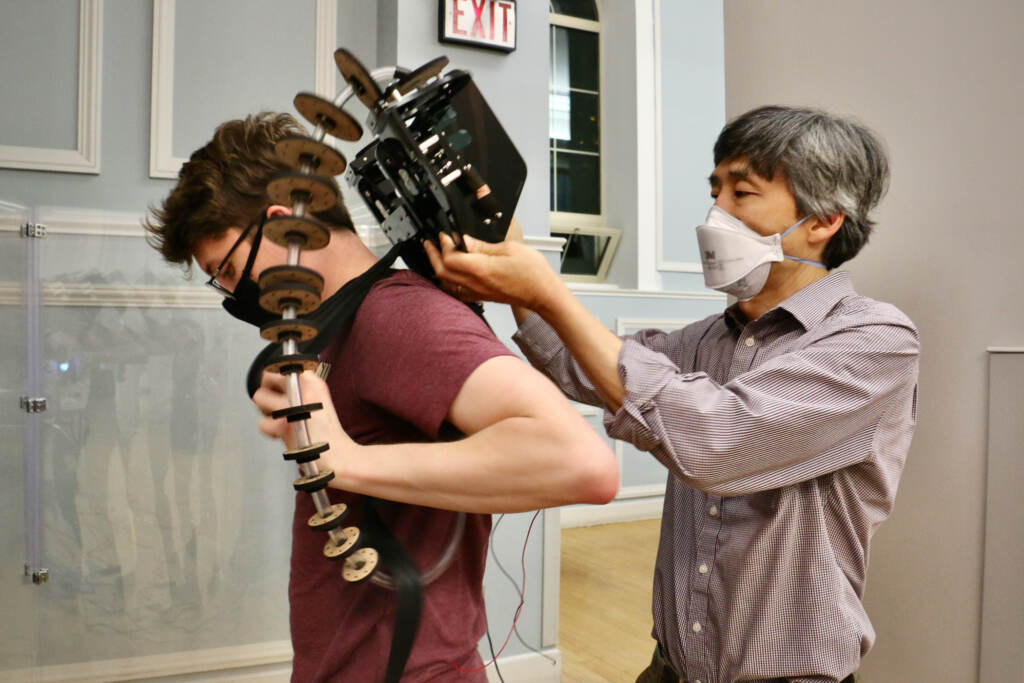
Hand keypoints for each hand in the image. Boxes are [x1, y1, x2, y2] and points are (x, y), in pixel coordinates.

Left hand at [251, 370, 357, 468]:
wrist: (337, 456)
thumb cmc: (328, 434)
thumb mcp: (321, 399)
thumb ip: (302, 387)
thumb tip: (277, 381)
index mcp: (314, 382)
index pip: (283, 366)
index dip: (276, 379)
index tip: (277, 387)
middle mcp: (304, 390)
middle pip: (267, 377)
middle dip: (266, 391)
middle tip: (273, 403)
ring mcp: (292, 407)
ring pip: (260, 398)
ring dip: (266, 410)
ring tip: (279, 419)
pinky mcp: (283, 426)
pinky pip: (263, 423)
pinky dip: (269, 431)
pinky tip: (282, 434)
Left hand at [423, 231, 561, 311]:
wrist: (543, 294)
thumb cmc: (532, 273)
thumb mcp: (509, 249)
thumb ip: (483, 246)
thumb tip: (465, 240)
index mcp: (481, 269)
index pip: (450, 257)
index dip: (443, 244)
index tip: (444, 234)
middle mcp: (476, 283)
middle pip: (442, 272)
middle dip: (432, 255)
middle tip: (429, 244)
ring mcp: (478, 293)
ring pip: (447, 284)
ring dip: (437, 269)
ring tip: (435, 256)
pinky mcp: (482, 298)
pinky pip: (457, 293)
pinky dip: (448, 283)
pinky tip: (448, 275)